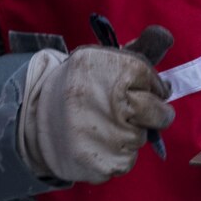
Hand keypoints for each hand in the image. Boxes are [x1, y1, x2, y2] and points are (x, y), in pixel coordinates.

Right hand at [19, 26, 175, 182]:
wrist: (35, 118)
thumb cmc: (81, 87)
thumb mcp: (103, 60)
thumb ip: (140, 49)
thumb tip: (166, 36)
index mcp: (109, 68)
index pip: (153, 81)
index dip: (149, 86)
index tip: (132, 88)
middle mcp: (110, 102)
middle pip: (159, 114)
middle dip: (152, 113)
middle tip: (128, 111)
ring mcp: (108, 137)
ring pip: (142, 138)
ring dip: (130, 134)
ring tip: (101, 126)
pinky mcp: (105, 164)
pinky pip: (128, 161)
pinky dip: (117, 156)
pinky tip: (96, 144)